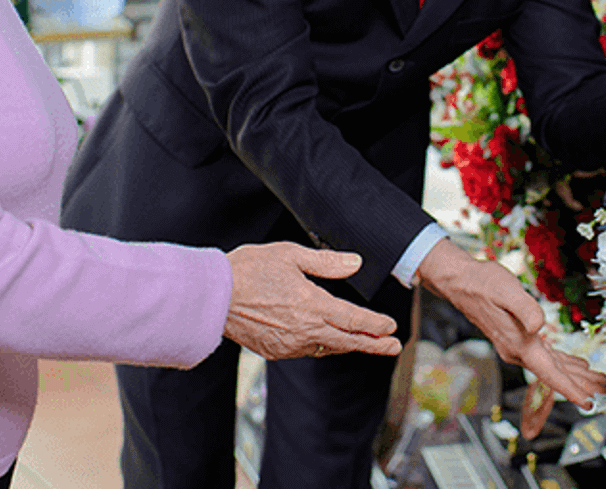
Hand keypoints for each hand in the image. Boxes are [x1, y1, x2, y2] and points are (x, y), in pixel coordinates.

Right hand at [224, 243, 400, 359]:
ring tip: (367, 344)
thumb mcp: (291, 255)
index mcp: (311, 305)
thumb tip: (355, 263)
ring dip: (349, 345)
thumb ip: (327, 262)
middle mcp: (303, 330)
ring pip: (327, 347)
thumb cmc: (248, 269)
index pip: (353, 320)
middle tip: (393, 347)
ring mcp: (288, 344)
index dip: (375, 325)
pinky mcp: (274, 350)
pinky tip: (329, 340)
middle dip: (373, 344)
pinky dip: (323, 345)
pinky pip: (307, 350)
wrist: (212, 296)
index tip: (392, 327)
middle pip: (347, 341)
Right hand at [416, 240, 605, 434]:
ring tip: (598, 381)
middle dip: (581, 384)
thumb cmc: (482, 283)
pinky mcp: (517, 337)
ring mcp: (516, 345)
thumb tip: (540, 326)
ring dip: (575, 374)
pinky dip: (562, 362)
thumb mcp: (507, 290)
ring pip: (552, 366)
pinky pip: (545, 356)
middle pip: (554, 374)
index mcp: (519, 342)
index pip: (548, 373)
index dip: (570, 389)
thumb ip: (525, 308)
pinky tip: (574, 363)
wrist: (461, 281)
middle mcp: (517, 349)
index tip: (588, 403)